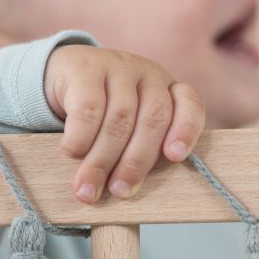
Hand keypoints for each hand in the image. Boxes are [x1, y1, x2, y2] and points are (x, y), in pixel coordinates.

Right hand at [44, 44, 204, 202]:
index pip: (189, 105)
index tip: (175, 157)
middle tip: (119, 191)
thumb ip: (143, 147)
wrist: (68, 72)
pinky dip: (81, 138)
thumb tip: (133, 189)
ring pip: (119, 119)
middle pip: (153, 120)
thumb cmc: (108, 110)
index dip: (185, 131)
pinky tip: (73, 153)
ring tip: (88, 188)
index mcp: (168, 90)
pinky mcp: (86, 69)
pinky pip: (88, 109)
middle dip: (136, 162)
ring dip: (103, 160)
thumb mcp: (134, 123)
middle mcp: (149, 75)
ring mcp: (119, 68)